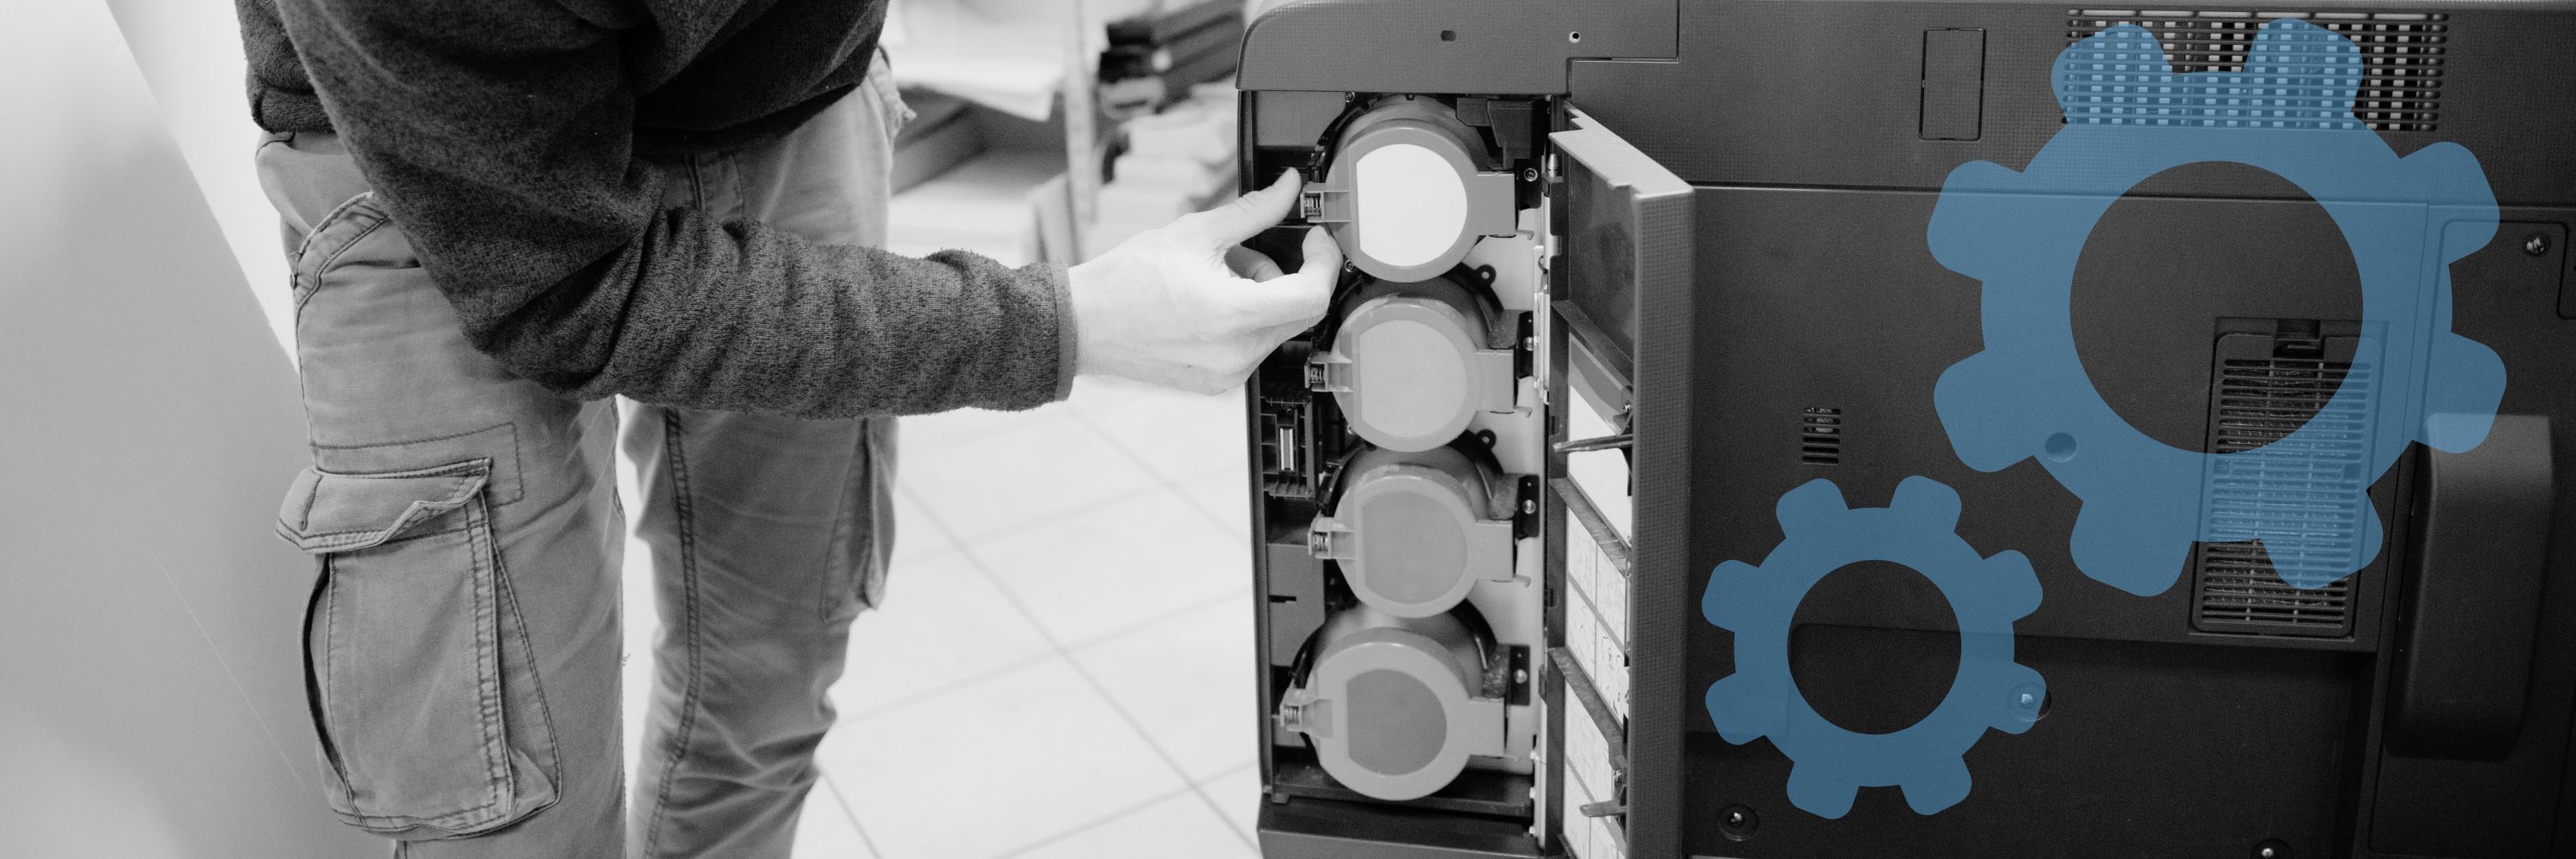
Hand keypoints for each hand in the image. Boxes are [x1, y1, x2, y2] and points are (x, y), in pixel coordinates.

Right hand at [1067, 170, 1341, 393]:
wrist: (1083, 325)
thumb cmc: (1126, 282)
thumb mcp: (1195, 233)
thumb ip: (1253, 211)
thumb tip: (1287, 188)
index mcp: (1234, 316)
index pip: (1314, 295)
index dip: (1324, 262)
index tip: (1315, 240)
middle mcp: (1237, 354)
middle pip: (1299, 312)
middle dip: (1286, 275)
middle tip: (1247, 253)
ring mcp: (1229, 374)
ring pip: (1277, 328)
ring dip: (1263, 296)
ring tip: (1215, 277)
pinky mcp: (1218, 383)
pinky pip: (1254, 347)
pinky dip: (1246, 320)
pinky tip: (1208, 304)